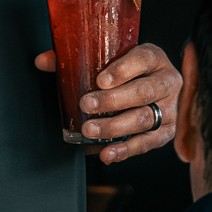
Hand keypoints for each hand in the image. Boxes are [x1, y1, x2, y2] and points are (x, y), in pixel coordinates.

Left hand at [34, 43, 180, 162]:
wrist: (151, 85)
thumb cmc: (126, 72)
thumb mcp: (108, 59)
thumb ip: (76, 59)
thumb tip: (42, 61)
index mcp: (154, 58)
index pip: (143, 59)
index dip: (123, 70)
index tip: (100, 80)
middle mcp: (167, 81)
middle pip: (143, 92)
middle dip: (113, 101)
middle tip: (86, 105)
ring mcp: (169, 108)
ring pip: (145, 119)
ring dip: (115, 127)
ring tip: (90, 131)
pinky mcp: (166, 131)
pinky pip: (148, 143)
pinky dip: (126, 150)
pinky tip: (107, 153)